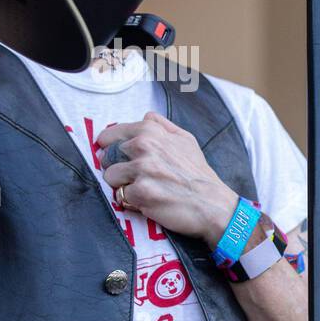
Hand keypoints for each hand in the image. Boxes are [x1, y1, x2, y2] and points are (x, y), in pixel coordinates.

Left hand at [96, 110, 237, 241]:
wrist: (212, 204)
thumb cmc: (198, 173)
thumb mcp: (186, 139)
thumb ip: (162, 125)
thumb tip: (145, 116)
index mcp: (150, 131)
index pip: (111, 134)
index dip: (109, 147)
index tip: (112, 155)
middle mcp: (144, 147)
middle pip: (107, 157)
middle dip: (117, 167)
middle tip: (136, 176)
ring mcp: (142, 169)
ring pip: (110, 176)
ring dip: (122, 185)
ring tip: (142, 188)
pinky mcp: (141, 192)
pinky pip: (121, 196)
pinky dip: (131, 201)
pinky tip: (148, 200)